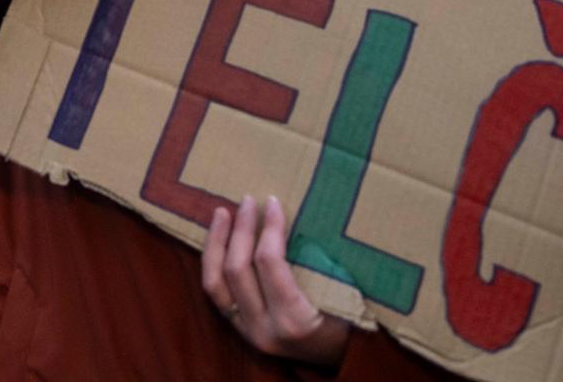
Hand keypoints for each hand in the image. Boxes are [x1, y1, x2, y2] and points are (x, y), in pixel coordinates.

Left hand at [202, 195, 349, 368]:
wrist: (338, 362)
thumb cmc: (349, 323)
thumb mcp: (343, 294)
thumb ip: (318, 262)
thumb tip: (288, 217)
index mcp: (294, 321)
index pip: (269, 263)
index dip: (270, 228)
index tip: (273, 203)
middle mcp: (263, 329)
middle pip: (238, 269)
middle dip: (242, 229)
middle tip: (248, 200)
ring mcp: (246, 331)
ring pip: (215, 282)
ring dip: (217, 243)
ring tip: (221, 213)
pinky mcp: (237, 328)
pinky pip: (215, 292)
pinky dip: (213, 262)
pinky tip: (218, 239)